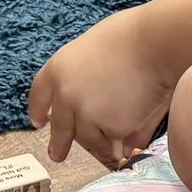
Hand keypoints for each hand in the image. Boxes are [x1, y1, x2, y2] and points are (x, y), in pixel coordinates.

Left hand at [27, 8, 176, 167]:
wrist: (153, 44)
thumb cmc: (132, 37)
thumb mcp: (96, 52)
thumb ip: (95, 84)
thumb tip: (106, 119)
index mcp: (58, 68)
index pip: (39, 95)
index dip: (38, 110)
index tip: (39, 123)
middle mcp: (65, 94)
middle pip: (59, 128)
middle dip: (59, 145)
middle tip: (58, 155)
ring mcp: (85, 114)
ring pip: (90, 139)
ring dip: (101, 143)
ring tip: (114, 144)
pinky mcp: (108, 127)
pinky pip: (115, 139)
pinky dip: (125, 138)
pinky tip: (137, 123)